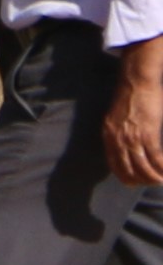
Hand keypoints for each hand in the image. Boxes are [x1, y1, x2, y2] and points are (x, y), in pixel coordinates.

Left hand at [113, 62, 162, 199]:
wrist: (136, 81)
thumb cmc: (130, 97)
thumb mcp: (115, 118)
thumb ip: (118, 133)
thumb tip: (126, 148)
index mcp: (108, 135)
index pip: (113, 165)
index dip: (125, 176)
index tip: (134, 182)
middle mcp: (118, 139)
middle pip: (128, 170)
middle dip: (142, 180)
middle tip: (153, 182)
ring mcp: (132, 138)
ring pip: (144, 168)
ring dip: (155, 177)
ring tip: (162, 179)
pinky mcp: (148, 134)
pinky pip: (156, 159)